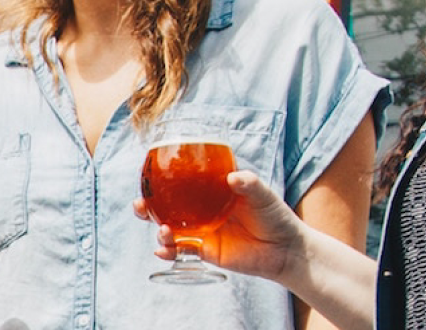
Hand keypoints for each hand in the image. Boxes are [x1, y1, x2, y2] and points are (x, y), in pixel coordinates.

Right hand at [133, 170, 307, 281]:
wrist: (286, 250)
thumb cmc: (276, 216)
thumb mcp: (263, 196)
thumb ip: (249, 184)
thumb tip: (233, 177)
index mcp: (211, 190)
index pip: (181, 181)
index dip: (160, 178)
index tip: (147, 175)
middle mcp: (201, 209)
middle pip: (166, 205)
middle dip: (147, 205)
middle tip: (139, 204)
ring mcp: (201, 230)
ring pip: (169, 228)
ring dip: (158, 228)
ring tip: (162, 230)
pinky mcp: (205, 251)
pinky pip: (180, 251)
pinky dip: (168, 252)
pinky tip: (163, 251)